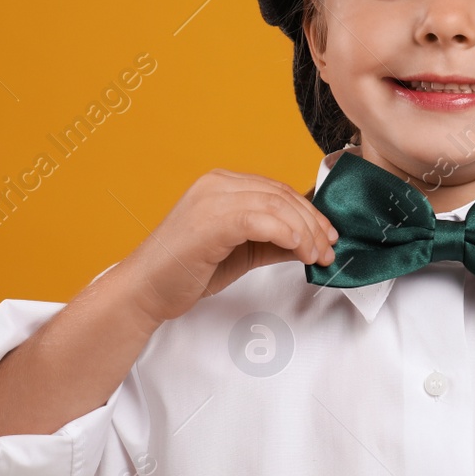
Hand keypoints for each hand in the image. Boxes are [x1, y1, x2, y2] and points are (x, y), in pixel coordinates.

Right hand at [117, 170, 338, 324]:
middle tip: (329, 250)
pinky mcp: (210, 220)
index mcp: (222, 184)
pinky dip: (288, 235)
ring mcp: (212, 199)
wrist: (145, 291)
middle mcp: (217, 184)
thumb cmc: (186, 273)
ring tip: (318, 256)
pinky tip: (300, 253)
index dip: (309, 212)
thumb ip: (274, 242)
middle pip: (281, 195)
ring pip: (276, 205)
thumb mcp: (242, 252)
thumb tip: (313, 243)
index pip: (278, 190)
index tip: (329, 236)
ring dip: (306, 232)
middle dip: (313, 223)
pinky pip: (261, 220)